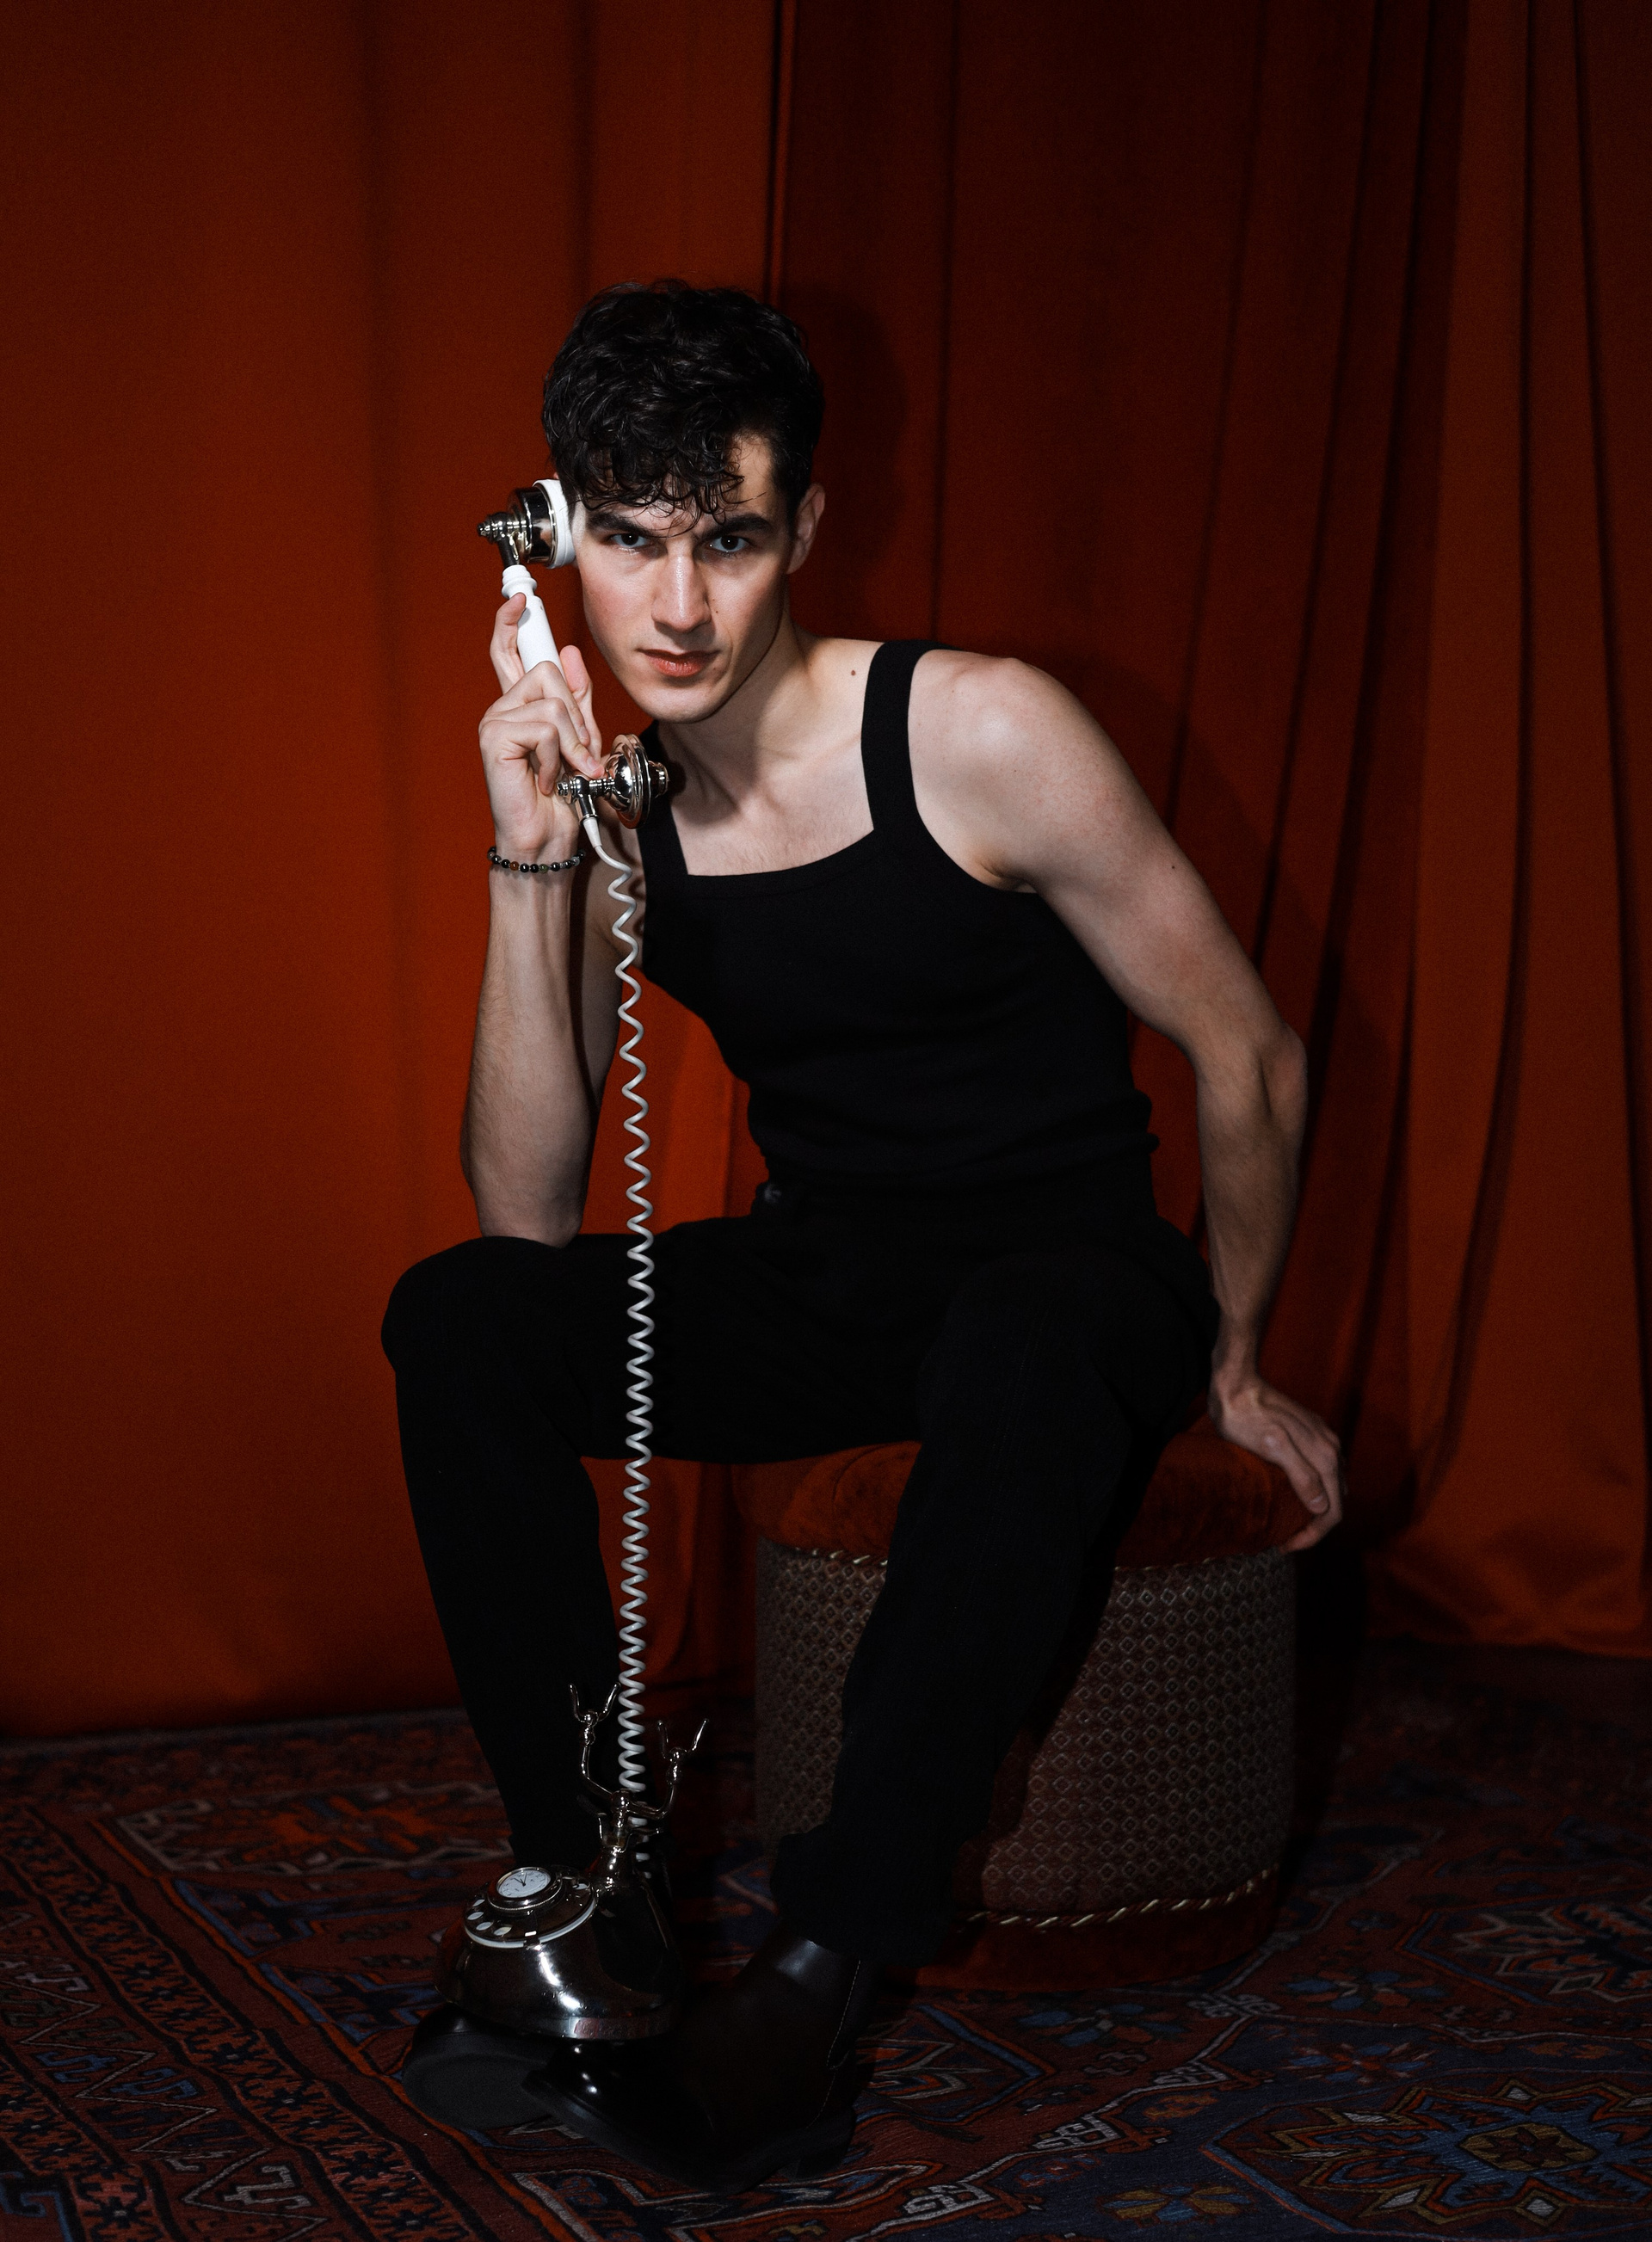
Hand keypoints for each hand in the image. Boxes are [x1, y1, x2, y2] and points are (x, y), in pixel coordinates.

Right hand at [478, 594, 605, 862]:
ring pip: (552, 701)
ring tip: (565, 770)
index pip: (509, 653)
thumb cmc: (562, 798)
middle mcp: (503, 708)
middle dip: (577, 712)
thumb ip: (578, 701)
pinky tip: (547, 780)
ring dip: (573, 741)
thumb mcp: (581, 741)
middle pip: (546, 669)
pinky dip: (558, 757)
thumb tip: (571, 653)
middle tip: (578, 751)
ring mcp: (495, 722)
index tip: (519, 597)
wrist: (546, 841)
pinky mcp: (494, 738)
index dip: (512, 623)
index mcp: (519, 706)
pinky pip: (544, 726)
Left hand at [1206, 1371, 1343, 1551]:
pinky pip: (1321, 1472)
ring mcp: (1323, 1440)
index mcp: (1325, 1455)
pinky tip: (1292, 1496)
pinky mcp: (1310, 1435)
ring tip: (1288, 1524)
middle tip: (1285, 1540)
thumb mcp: (1270, 1447)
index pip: (1333, 1510)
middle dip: (1315, 1527)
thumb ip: (1301, 1475)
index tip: (1286, 1545)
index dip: (1313, 1535)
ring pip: (1331, 1487)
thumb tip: (1322, 1507)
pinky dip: (1313, 1491)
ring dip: (1315, 1510)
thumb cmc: (1246, 1417)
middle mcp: (1331, 1448)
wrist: (1236, 1384)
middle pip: (1335, 1501)